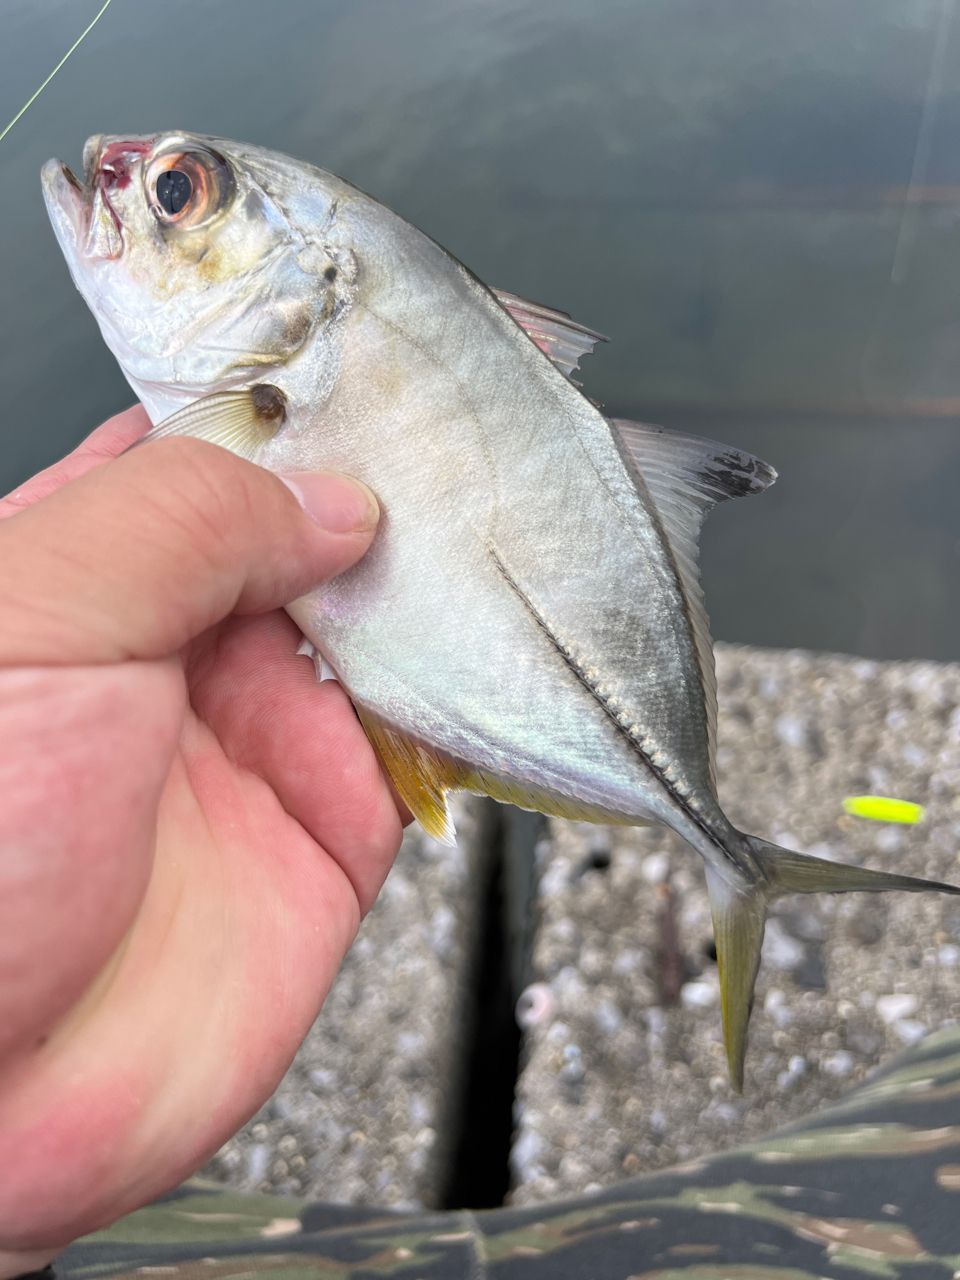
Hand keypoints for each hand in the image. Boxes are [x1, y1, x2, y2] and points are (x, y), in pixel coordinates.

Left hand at [0, 407, 404, 1271]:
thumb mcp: (36, 617)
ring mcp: (256, 741)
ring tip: (501, 531)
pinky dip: (466, 699)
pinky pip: (422, 747)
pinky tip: (489, 652)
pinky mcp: (327, 836)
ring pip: (378, 630)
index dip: (288, 402)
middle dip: (382, 490)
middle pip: (308, 535)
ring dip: (435, 589)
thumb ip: (184, 521)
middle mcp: (176, 650)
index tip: (376, 360)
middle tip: (465, 440)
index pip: (204, 452)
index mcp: (85, 572)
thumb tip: (331, 498)